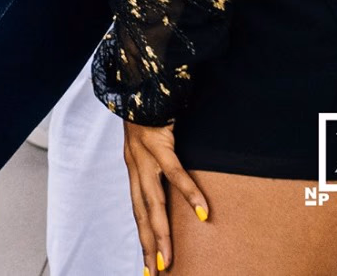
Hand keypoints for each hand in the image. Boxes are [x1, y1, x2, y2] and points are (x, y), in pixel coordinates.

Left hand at [123, 120, 208, 273]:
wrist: (144, 79)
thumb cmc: (155, 112)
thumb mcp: (155, 143)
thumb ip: (163, 165)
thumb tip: (182, 186)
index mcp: (135, 168)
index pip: (138, 210)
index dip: (143, 236)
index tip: (148, 263)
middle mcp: (135, 165)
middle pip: (142, 213)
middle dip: (148, 244)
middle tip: (156, 272)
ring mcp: (144, 155)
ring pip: (152, 201)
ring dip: (160, 231)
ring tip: (167, 256)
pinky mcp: (159, 141)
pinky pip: (174, 172)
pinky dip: (188, 192)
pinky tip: (201, 211)